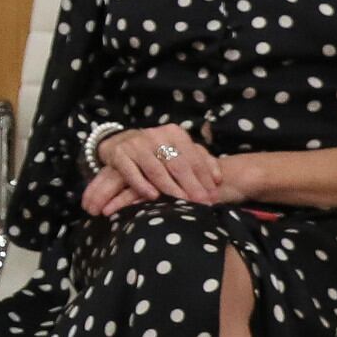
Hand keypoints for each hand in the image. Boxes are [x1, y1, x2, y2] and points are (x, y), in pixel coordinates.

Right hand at [84, 122, 224, 215]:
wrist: (119, 140)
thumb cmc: (156, 150)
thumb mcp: (179, 149)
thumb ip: (200, 160)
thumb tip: (218, 180)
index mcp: (175, 133)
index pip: (194, 158)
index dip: (205, 178)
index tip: (214, 196)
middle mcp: (156, 135)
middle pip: (178, 165)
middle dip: (192, 186)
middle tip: (203, 204)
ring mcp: (136, 144)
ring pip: (157, 170)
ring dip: (171, 189)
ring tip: (183, 203)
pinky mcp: (119, 154)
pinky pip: (132, 172)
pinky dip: (142, 185)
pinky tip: (153, 197)